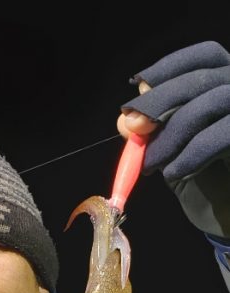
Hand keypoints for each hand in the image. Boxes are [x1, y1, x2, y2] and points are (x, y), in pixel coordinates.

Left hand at [117, 41, 229, 237]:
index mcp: (227, 82)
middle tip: (133, 128)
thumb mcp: (174, 152)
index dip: (171, 66)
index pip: (203, 56)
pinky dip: (193, 153)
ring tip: (150, 163)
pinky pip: (222, 135)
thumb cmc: (207, 181)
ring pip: (211, 103)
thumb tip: (126, 119)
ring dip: (172, 133)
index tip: (138, 84)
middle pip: (203, 78)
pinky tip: (174, 172)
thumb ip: (152, 133)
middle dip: (161, 101)